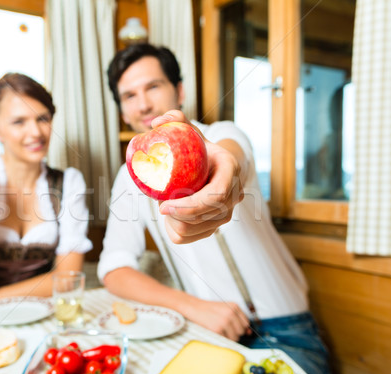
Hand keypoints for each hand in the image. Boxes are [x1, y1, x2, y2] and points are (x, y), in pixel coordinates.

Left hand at [151, 110, 244, 243]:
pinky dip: (174, 230)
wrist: (213, 166)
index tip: (163, 205)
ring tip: (167, 205)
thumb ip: (175, 119)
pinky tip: (171, 215)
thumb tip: (156, 122)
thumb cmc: (198, 148)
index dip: (189, 206)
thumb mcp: (189, 131)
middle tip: (160, 203)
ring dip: (174, 222)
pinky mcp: (214, 227)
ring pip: (194, 230)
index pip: (215, 196)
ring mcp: (226, 214)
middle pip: (204, 217)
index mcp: (230, 170)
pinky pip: (189, 238)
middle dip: (177, 215)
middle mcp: (234, 196)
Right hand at [179, 297, 250, 340]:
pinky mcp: (218, 329)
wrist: (193, 307)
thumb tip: (249, 332)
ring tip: (218, 329)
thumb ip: (237, 319)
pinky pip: (225, 340)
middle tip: (223, 328)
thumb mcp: (224, 309)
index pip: (246, 323)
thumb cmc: (207, 309)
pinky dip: (220, 338)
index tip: (234, 328)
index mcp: (234, 306)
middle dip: (234, 333)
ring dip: (227, 337)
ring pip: (234, 338)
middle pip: (241, 331)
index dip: (240, 328)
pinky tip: (214, 331)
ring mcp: (224, 321)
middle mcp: (231, 313)